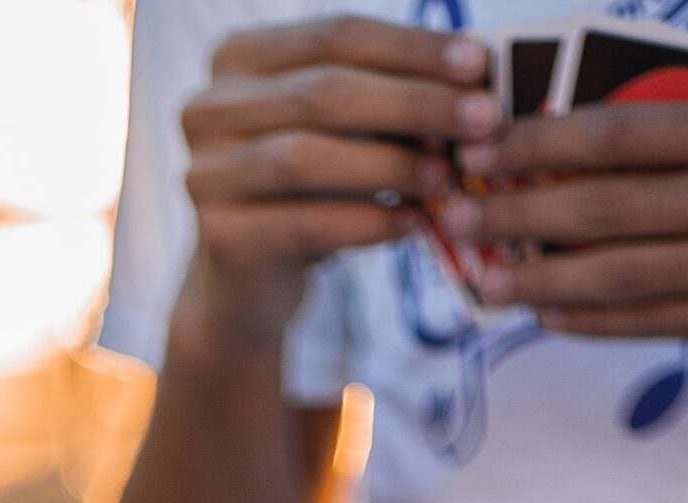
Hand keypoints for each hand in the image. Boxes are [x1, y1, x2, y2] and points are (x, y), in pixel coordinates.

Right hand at [178, 14, 497, 343]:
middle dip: (414, 103)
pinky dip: (365, 223)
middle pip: (324, 92)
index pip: (336, 34)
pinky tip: (410, 224)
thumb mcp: (345, 127)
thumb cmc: (309, 188)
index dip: (411, 47)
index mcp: (239, 57)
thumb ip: (391, 96)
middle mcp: (207, 109)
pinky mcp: (218, 237)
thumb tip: (479, 77)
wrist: (248, 281)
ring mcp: (203, 174)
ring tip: (450, 178)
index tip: (479, 63)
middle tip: (484, 120)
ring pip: (309, 157)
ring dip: (391, 165)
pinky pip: (304, 224)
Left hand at [451, 102, 687, 369]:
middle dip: (515, 210)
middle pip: (602, 202)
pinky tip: (542, 311)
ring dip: (535, 276)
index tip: (479, 146)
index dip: (538, 139)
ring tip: (483, 277)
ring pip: (614, 270)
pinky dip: (585, 318)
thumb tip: (572, 161)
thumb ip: (685, 155)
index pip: (620, 130)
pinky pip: (646, 320)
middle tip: (453, 215)